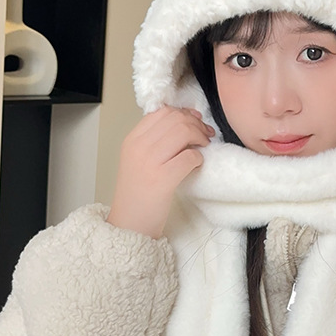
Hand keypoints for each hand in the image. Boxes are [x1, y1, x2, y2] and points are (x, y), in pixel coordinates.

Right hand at [107, 106, 214, 237]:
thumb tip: (186, 121)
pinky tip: (196, 164)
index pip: (162, 112)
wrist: (129, 223)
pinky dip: (198, 158)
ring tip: (203, 147)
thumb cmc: (138, 194)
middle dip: (196, 124)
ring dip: (200, 137)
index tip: (195, 121)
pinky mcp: (163, 179)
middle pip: (175, 119)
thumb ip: (156, 140)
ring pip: (183, 132)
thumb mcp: (139, 159)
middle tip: (205, 135)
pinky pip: (189, 156)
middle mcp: (139, 147)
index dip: (184, 114)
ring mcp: (149, 162)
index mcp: (132, 140)